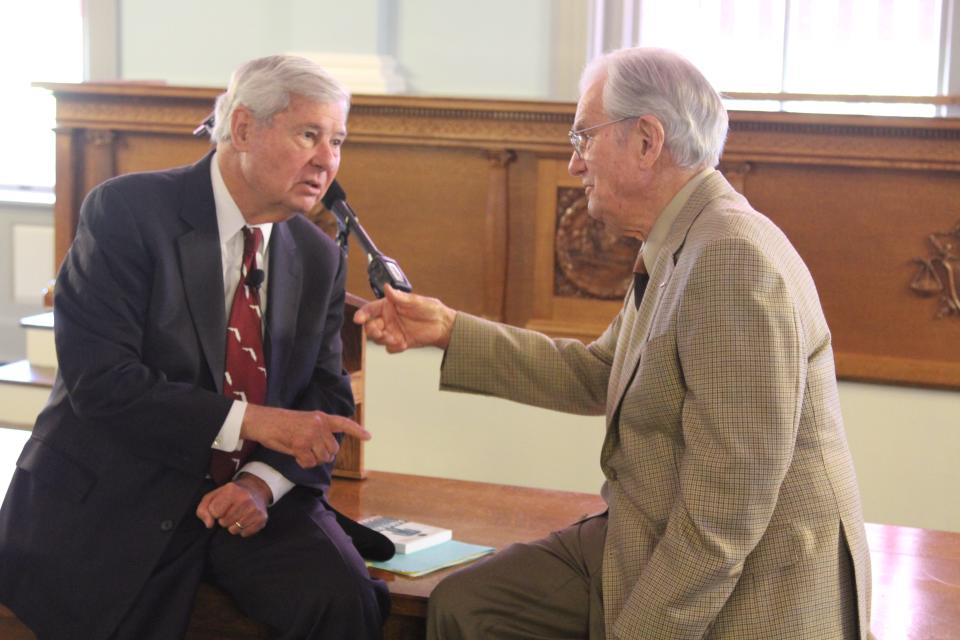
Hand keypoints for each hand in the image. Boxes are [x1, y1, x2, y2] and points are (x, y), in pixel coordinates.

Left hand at [196, 472, 270, 536]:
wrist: (256, 489)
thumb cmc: (230, 494)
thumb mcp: (213, 496)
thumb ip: (203, 509)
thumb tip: (209, 524)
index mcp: (232, 490)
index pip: (214, 512)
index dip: (215, 512)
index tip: (221, 506)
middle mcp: (245, 498)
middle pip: (224, 522)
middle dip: (224, 519)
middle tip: (231, 511)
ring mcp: (255, 509)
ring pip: (234, 530)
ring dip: (233, 525)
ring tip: (238, 515)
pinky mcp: (261, 519)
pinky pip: (244, 533)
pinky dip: (243, 529)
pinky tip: (245, 519)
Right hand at [240, 404, 370, 468]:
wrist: (263, 421)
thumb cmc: (281, 423)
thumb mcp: (305, 421)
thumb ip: (319, 431)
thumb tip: (329, 450)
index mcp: (321, 417)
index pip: (343, 423)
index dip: (357, 431)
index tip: (369, 437)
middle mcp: (319, 424)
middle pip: (333, 449)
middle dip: (324, 455)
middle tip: (309, 452)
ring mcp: (310, 434)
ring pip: (322, 458)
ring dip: (313, 460)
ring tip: (301, 452)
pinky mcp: (300, 445)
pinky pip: (310, 462)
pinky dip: (304, 463)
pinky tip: (296, 456)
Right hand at [353, 284, 456, 352]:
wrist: (443, 325)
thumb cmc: (430, 309)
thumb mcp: (416, 301)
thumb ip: (399, 297)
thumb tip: (387, 287)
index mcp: (389, 306)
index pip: (370, 310)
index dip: (363, 314)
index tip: (359, 319)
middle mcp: (388, 319)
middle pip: (371, 326)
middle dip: (372, 330)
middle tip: (379, 332)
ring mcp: (393, 331)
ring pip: (378, 338)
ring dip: (383, 339)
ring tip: (394, 338)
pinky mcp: (399, 342)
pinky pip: (390, 348)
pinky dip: (394, 347)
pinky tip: (403, 344)